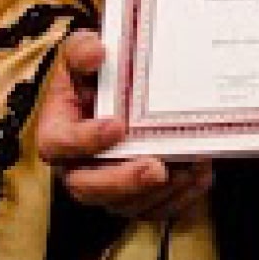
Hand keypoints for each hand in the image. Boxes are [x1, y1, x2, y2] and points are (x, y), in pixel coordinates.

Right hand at [36, 29, 211, 218]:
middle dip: (124, 182)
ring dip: (159, 192)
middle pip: (89, 188)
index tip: (117, 126)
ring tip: (191, 167)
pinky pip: (152, 209)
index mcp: (58, 131)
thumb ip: (82, 50)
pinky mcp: (133, 197)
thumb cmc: (92, 72)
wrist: (112, 87)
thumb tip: (97, 53)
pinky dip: (179, 198)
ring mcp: (105, 185)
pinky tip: (200, 175)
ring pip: (126, 205)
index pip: (59, 144)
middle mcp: (76, 166)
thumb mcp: (81, 52)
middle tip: (156, 169)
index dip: (85, 140)